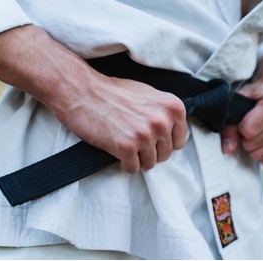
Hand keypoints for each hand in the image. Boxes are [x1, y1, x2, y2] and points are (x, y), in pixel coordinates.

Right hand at [57, 75, 186, 172]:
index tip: (153, 140)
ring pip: (150, 164)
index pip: (180, 141)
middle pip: (165, 154)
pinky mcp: (126, 147)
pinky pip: (133, 168)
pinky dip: (125, 164)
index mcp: (172, 107)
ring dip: (138, 159)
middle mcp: (162, 121)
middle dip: (151, 152)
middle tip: (135, 142)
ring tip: (126, 146)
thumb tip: (172, 130)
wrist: (82, 91)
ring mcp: (144, 135)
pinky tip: (117, 152)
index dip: (165, 143)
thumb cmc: (113, 92)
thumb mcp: (148, 94)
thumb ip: (163, 112)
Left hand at [221, 53, 262, 165]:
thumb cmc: (255, 99)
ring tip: (256, 134)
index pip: (249, 130)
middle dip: (245, 139)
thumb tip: (228, 148)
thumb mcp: (239, 103)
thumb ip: (229, 126)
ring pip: (260, 155)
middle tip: (249, 128)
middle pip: (253, 143)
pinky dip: (261, 154)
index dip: (241, 127)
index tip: (244, 120)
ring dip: (252, 148)